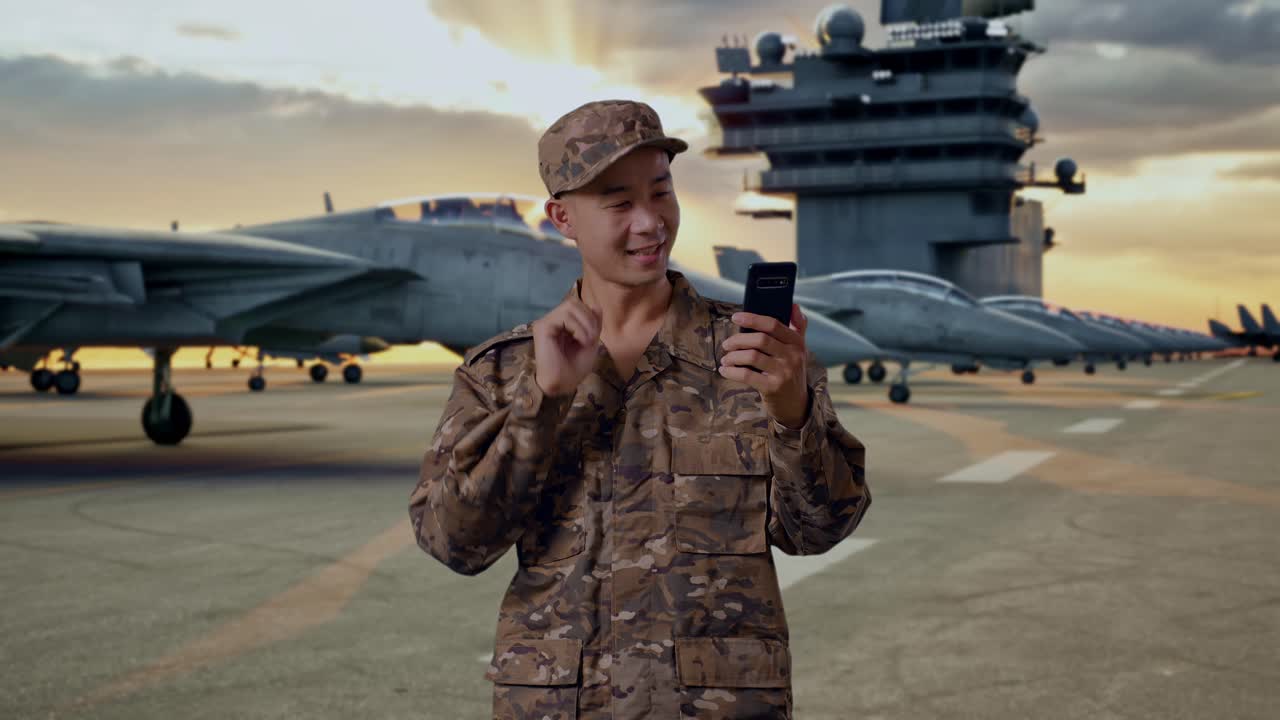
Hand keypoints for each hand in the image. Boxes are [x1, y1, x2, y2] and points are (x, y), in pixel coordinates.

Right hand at [532, 297, 602, 397]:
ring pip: (570, 305)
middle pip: (573, 301)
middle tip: (592, 338)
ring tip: (586, 340)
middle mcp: (552, 320)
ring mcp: (546, 322)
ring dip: (585, 322)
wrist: (562, 385)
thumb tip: (596, 305)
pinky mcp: (543, 327)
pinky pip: (564, 316)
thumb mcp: (590, 342)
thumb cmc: (574, 369)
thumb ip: (594, 324)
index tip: (594, 336)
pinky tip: (579, 341)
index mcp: (562, 324)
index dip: (591, 315)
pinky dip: (577, 328)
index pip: (578, 305)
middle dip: (589, 318)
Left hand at [719, 304, 810, 427]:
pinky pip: (747, 375)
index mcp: (797, 343)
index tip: (735, 317)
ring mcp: (783, 373)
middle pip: (760, 339)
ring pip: (751, 356)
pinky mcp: (773, 388)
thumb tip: (793, 305)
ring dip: (733, 356)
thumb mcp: (799, 349)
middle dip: (738, 340)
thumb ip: (798, 327)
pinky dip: (732, 371)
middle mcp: (792, 356)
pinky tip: (724, 370)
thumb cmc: (792, 372)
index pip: (773, 324)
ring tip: (725, 359)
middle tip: (726, 345)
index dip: (752, 319)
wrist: (796, 405)